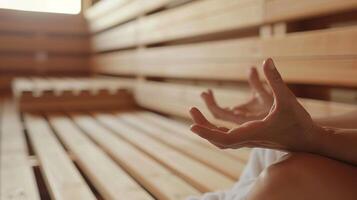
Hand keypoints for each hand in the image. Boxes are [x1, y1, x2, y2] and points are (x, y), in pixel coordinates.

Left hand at [189, 58, 321, 151]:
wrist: (309, 141)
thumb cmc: (299, 122)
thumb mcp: (287, 99)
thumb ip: (276, 80)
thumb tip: (267, 60)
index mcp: (253, 132)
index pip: (224, 138)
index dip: (207, 132)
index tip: (191, 126)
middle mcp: (248, 139)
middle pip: (218, 140)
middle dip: (203, 126)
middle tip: (191, 110)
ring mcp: (248, 142)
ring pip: (222, 141)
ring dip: (208, 129)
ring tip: (197, 114)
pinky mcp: (251, 139)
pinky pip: (228, 139)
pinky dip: (216, 131)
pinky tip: (213, 123)